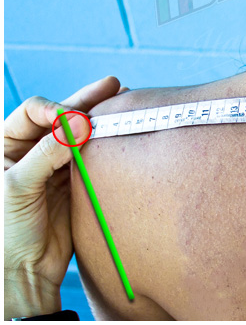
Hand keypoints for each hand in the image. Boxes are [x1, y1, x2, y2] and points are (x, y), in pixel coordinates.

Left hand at [4, 76, 121, 318]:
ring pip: (78, 134)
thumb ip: (48, 153)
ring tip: (122, 99)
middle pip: (59, 117)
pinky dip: (105, 143)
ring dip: (98, 119)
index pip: (33, 112)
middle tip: (112, 85)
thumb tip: (79, 123)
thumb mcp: (18, 187)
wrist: (24, 272)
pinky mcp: (74, 181)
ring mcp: (53, 165)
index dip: (55, 111)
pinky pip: (92, 155)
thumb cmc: (6, 232)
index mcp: (4, 146)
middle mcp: (28, 150)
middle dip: (85, 101)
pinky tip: (118, 129)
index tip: (74, 121)